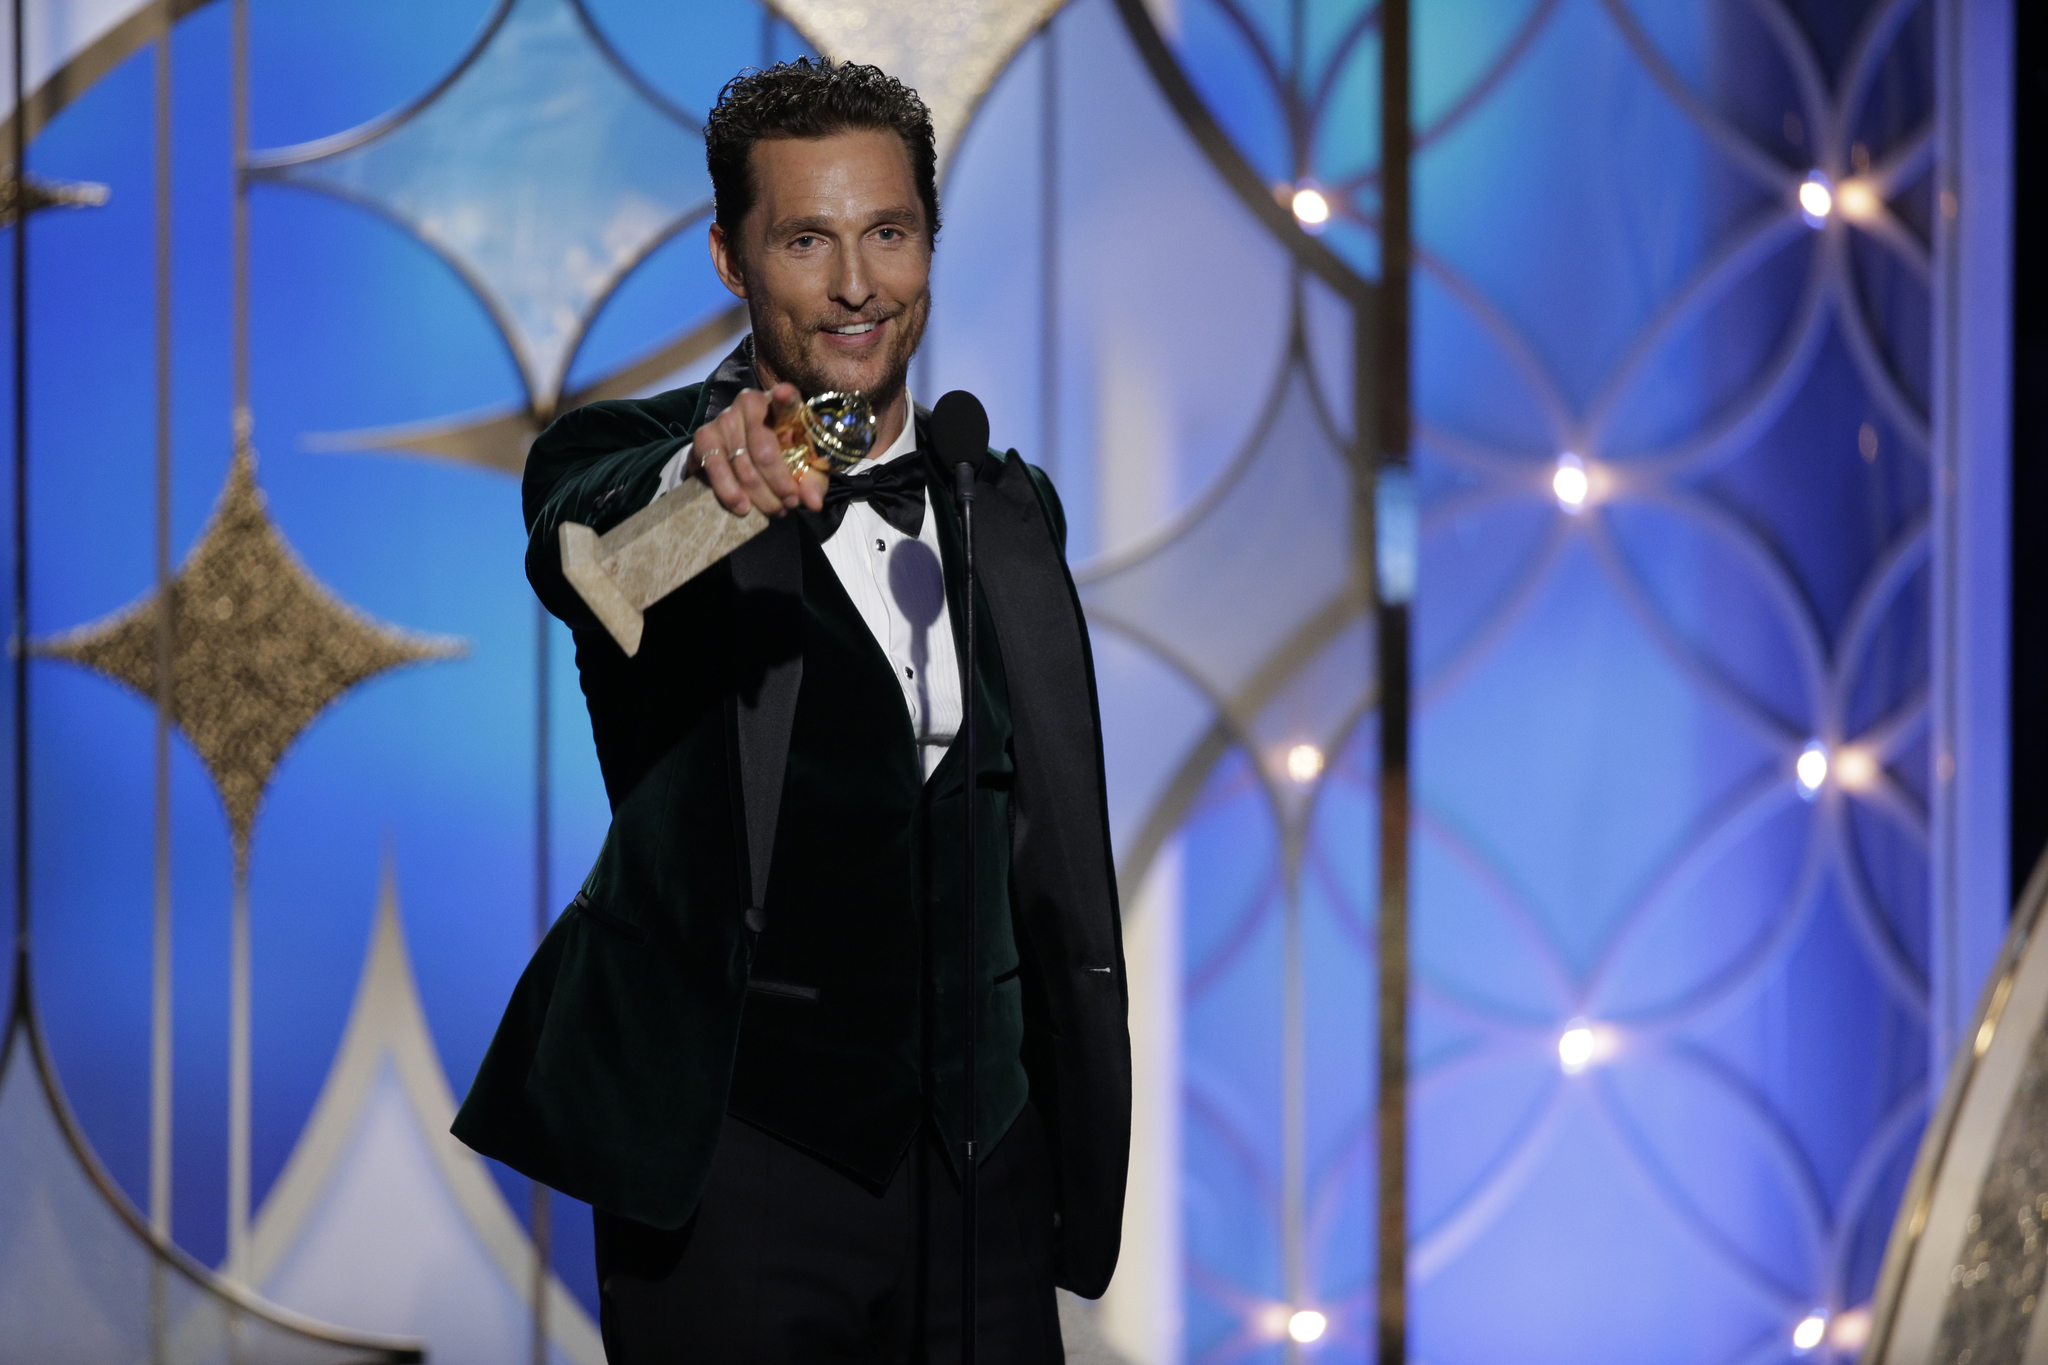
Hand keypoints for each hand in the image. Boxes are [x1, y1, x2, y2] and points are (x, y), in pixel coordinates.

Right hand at [689, 384, 827, 517]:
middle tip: (789, 504)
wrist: (743, 455)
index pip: (785, 399)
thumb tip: (813, 503)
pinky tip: (742, 507)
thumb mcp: (805, 467)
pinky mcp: (704, 436)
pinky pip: (716, 468)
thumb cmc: (784, 455)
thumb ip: (813, 481)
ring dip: (760, 495)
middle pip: (764, 450)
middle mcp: (750, 403)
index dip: (785, 398)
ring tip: (773, 510)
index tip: (785, 394)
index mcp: (782, 404)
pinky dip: (730, 492)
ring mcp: (724, 418)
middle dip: (779, 484)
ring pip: (743, 465)